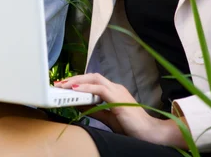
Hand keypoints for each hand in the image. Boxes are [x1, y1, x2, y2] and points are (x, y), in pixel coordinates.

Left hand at [55, 73, 186, 146]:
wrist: (151, 134)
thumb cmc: (132, 126)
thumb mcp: (108, 117)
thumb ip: (95, 109)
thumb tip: (79, 104)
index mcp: (113, 91)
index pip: (92, 81)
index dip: (77, 82)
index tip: (63, 86)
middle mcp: (115, 88)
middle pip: (91, 76)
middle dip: (73, 79)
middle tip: (59, 84)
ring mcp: (118, 91)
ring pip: (94, 79)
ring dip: (77, 81)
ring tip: (64, 85)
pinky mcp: (119, 99)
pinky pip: (100, 89)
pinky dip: (87, 88)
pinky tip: (76, 90)